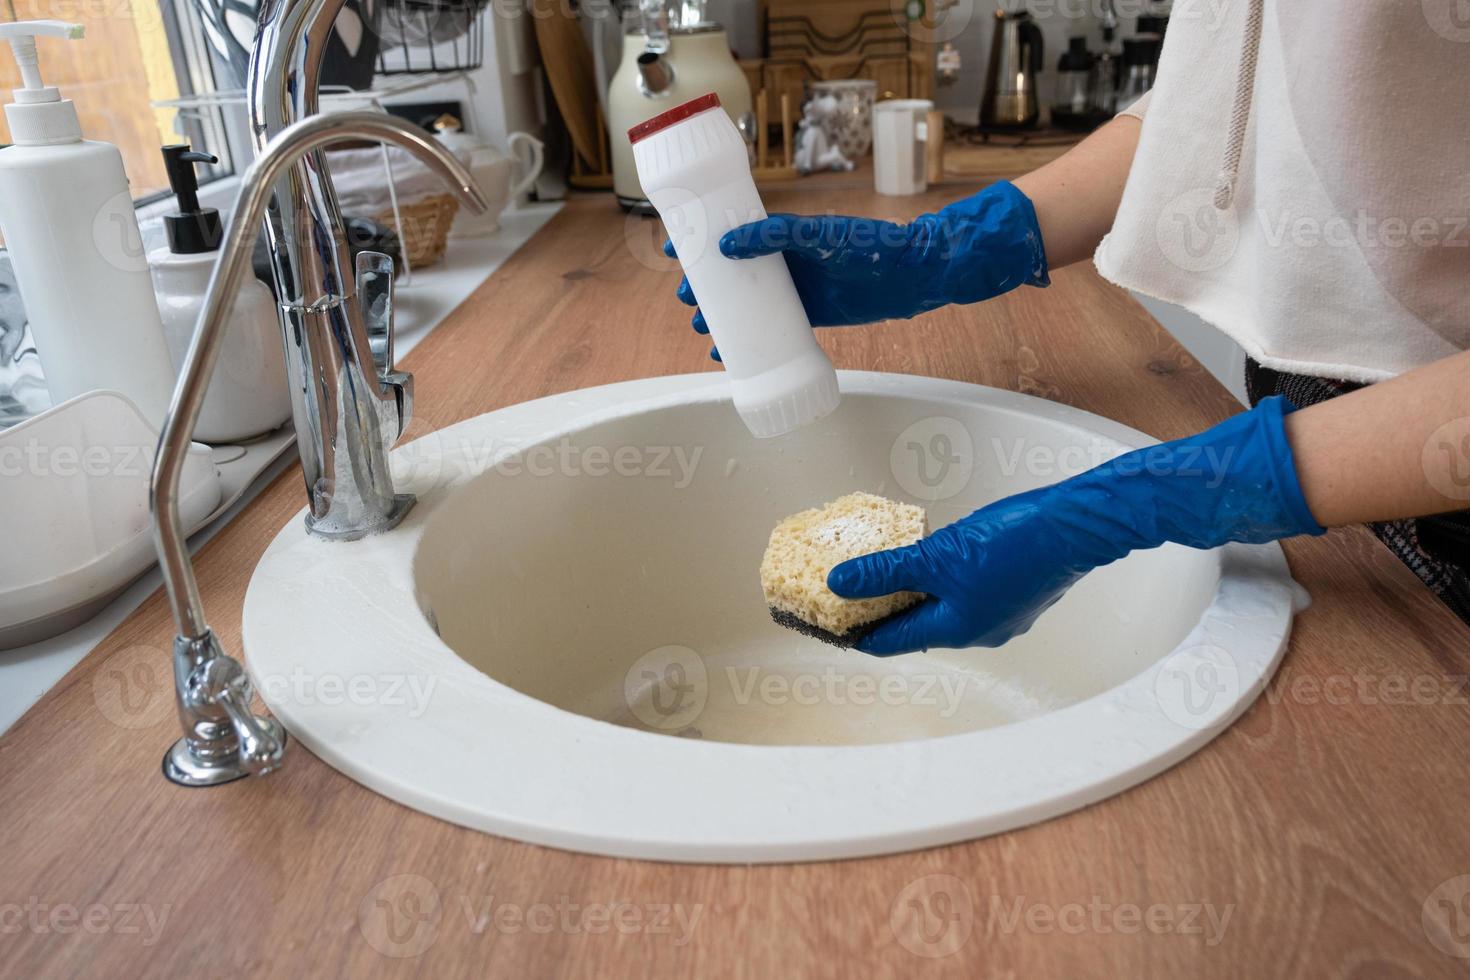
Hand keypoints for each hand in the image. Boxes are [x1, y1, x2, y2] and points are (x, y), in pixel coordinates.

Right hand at [663, 180, 1048, 359]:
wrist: (912, 275)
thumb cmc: (869, 244)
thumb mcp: (819, 234)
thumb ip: (777, 235)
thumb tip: (728, 247)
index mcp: (781, 234)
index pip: (731, 235)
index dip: (702, 244)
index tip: (675, 254)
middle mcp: (784, 261)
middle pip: (733, 274)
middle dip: (706, 288)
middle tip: (686, 302)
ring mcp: (796, 290)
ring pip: (749, 305)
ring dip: (723, 317)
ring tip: (702, 330)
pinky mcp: (811, 316)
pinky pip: (772, 330)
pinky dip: (751, 343)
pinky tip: (730, 355)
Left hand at [828, 397, 1325, 654]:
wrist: (1077, 524)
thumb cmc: (1014, 542)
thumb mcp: (937, 555)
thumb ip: (886, 571)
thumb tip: (838, 583)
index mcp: (956, 631)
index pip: (886, 643)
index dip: (848, 634)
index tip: (818, 625)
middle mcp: (977, 632)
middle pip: (911, 628)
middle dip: (875, 613)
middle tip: (840, 595)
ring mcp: (1000, 614)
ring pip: (939, 610)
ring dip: (907, 596)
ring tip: (877, 573)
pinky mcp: (1015, 591)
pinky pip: (962, 594)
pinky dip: (938, 583)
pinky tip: (929, 559)